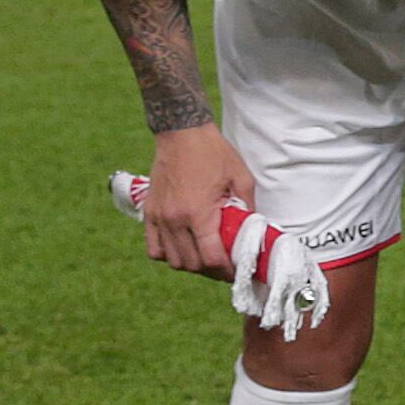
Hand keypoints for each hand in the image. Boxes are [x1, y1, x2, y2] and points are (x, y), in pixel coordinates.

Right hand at [143, 126, 256, 277]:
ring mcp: (159, 218)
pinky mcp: (150, 213)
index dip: (226, 270)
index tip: (237, 271)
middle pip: (191, 264)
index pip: (210, 258)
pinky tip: (182, 249)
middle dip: (210, 270)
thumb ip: (247, 208)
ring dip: (189, 264)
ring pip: (171, 260)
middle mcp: (175, 220)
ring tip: (205, 258)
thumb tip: (255, 230)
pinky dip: (167, 254)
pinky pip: (153, 247)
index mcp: (198, 213)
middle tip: (224, 266)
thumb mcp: (241, 178)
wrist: (182, 133)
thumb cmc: (213, 153)